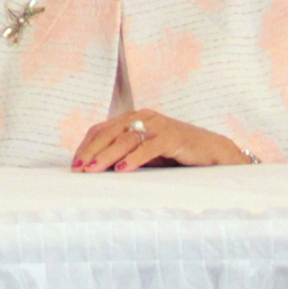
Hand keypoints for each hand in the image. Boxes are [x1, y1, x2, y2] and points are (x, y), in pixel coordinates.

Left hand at [68, 109, 247, 171]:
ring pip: (125, 139)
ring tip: (93, 170)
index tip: (74, 165)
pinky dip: (134, 158)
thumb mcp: (144, 155)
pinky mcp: (173, 136)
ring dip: (107, 155)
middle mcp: (143, 117)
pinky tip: (122, 169)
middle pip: (108, 132)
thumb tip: (96, 170)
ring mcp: (158, 125)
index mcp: (133, 119)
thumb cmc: (175, 155)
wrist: (213, 152)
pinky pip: (148, 146)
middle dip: (91, 151)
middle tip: (78, 169)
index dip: (86, 146)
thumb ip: (124, 156)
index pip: (101, 130)